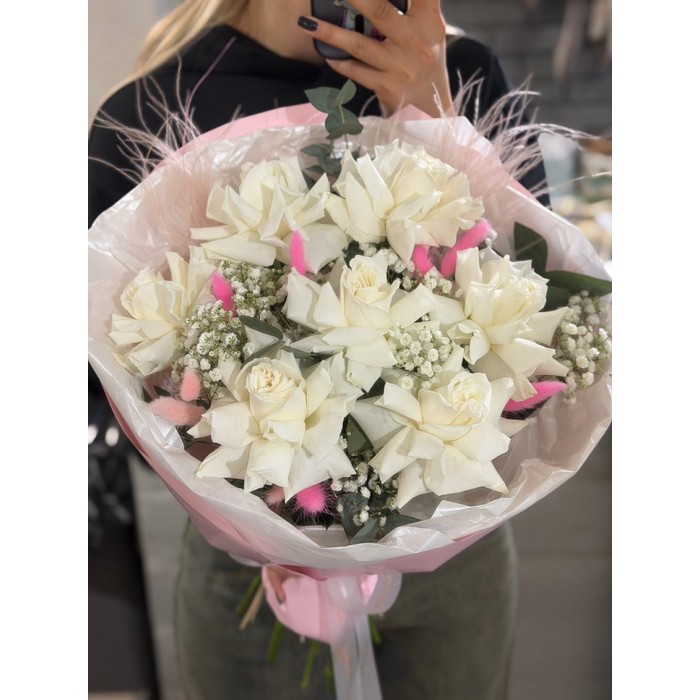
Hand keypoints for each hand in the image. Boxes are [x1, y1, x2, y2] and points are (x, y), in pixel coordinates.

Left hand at [299, 0, 453, 116]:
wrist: (434, 108)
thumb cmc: (426, 60)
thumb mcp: (430, 29)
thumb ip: (415, 5)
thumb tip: (371, 2)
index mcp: (428, 22)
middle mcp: (416, 43)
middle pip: (381, 12)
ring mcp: (400, 67)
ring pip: (360, 45)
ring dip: (330, 33)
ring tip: (307, 23)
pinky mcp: (388, 88)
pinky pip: (357, 72)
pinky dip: (340, 63)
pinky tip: (326, 55)